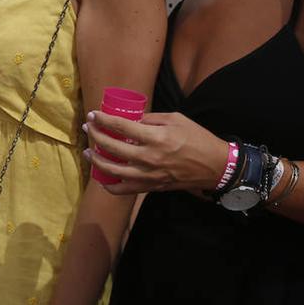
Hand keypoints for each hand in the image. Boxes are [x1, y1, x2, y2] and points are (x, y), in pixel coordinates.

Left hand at [83, 110, 227, 195]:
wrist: (215, 166)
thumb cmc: (198, 139)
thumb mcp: (176, 119)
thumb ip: (150, 119)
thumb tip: (131, 119)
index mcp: (156, 138)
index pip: (121, 127)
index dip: (103, 120)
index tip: (93, 114)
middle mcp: (149, 158)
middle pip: (112, 147)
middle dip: (95, 136)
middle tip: (88, 128)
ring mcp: (148, 175)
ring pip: (113, 171)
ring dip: (96, 161)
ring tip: (88, 152)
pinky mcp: (151, 187)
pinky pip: (124, 190)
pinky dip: (110, 185)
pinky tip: (103, 177)